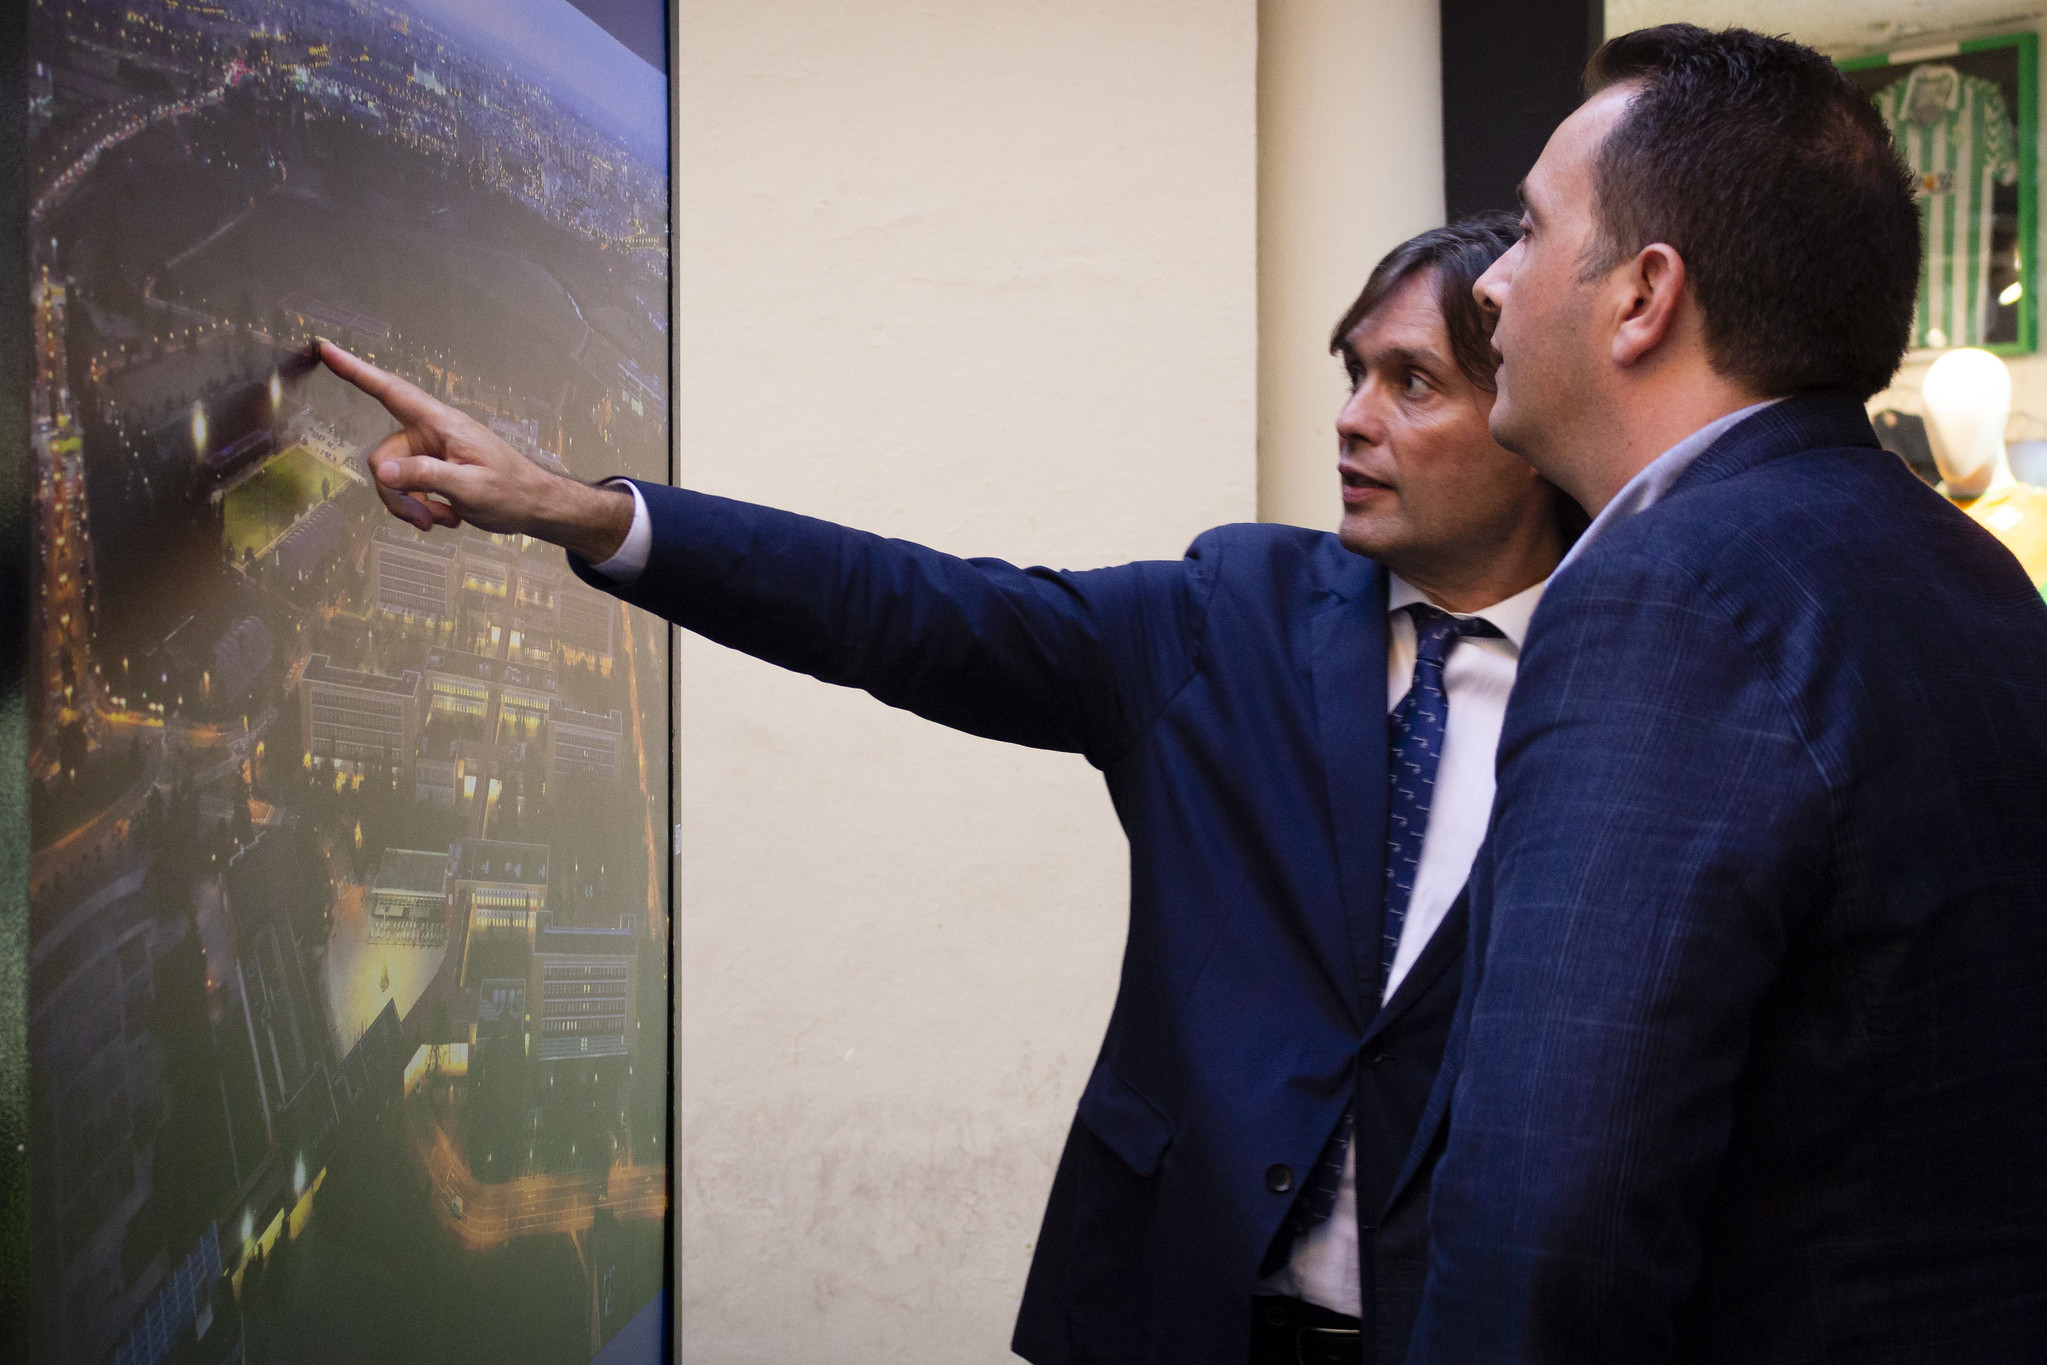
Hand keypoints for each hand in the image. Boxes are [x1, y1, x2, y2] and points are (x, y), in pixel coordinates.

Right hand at [317, 340, 633, 561]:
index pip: (391, 391)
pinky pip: (405, 489)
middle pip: (383, 456)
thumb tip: (382, 471)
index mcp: (441, 424)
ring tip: (442, 518)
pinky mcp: (431, 471)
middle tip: (426, 518)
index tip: (327, 350)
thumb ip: (425, 476)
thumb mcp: (470, 487)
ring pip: (391, 478)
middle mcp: (430, 433)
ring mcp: (430, 453)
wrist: (534, 506)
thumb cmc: (513, 491)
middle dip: (397, 493)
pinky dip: (419, 508)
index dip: (356, 370)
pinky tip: (445, 516)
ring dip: (411, 506)